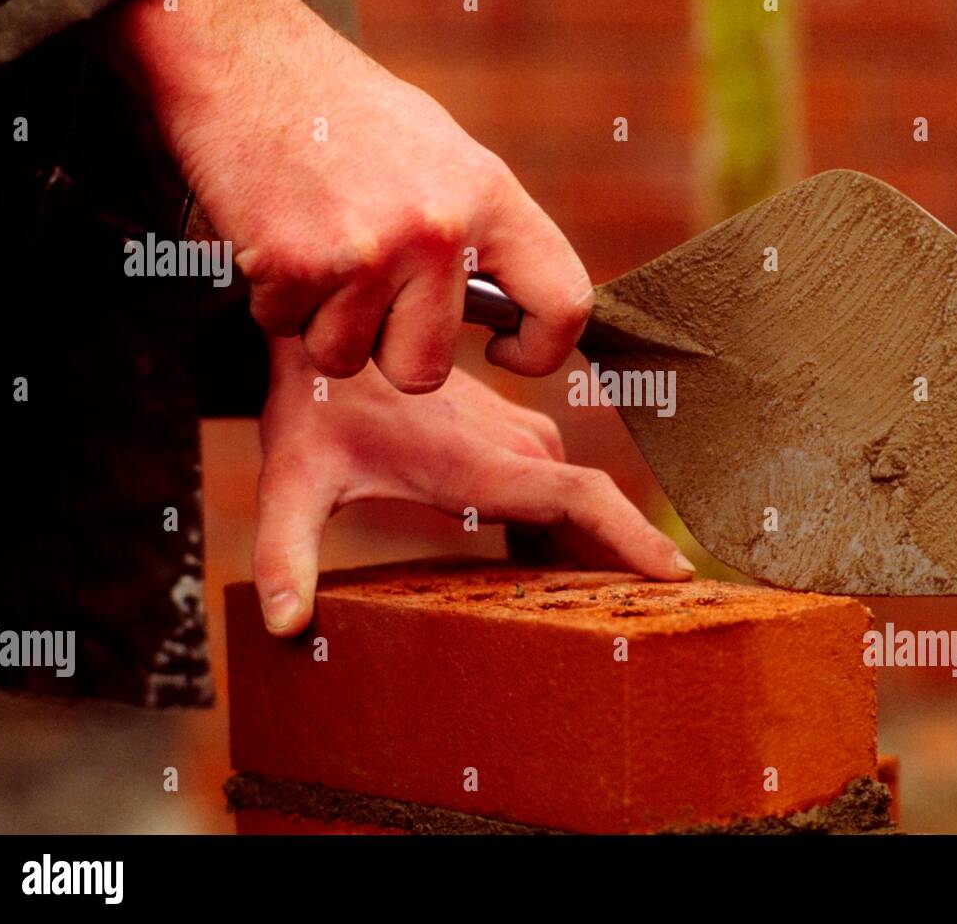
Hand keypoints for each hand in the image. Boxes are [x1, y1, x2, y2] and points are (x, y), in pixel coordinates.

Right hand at [114, 0, 591, 390]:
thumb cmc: (347, 113)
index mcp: (490, 199)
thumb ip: (480, 232)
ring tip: (316, 252)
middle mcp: (440, 230)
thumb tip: (507, 309)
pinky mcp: (298, 265)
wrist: (247, 56)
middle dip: (389, 352)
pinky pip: (287, 329)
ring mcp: (370, 251)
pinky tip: (276, 238)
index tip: (506, 352)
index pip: (562, 301)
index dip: (542, 349)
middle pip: (426, 368)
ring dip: (322, 324)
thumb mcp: (444, 156)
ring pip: (347, 358)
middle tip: (366, 299)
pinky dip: (273, 299)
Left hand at [253, 339, 693, 634]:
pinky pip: (563, 484)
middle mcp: (513, 446)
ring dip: (597, 544)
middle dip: (624, 562)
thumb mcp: (293, 480)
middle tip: (654, 624)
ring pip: (580, 496)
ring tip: (615, 604)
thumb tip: (281, 624)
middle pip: (593, 509)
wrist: (328, 332)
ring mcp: (519, 434)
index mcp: (478, 464)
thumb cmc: (315, 408)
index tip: (675, 576)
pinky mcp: (514, 432)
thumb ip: (286, 551)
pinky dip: (571, 525)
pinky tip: (556, 566)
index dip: (631, 537)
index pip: (578, 498)